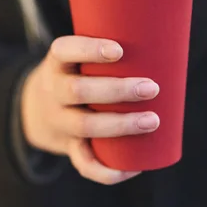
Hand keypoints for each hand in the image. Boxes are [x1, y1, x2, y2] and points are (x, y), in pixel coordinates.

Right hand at [20, 36, 159, 184]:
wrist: (38, 109)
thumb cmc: (78, 74)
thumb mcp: (79, 58)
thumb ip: (113, 50)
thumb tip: (169, 35)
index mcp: (56, 63)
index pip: (63, 50)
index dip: (88, 50)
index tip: (119, 51)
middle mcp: (53, 91)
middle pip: (76, 91)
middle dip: (116, 90)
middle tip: (151, 88)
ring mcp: (59, 120)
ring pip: (83, 126)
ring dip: (119, 125)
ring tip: (153, 121)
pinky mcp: (68, 145)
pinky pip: (83, 162)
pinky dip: (107, 170)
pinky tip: (134, 168)